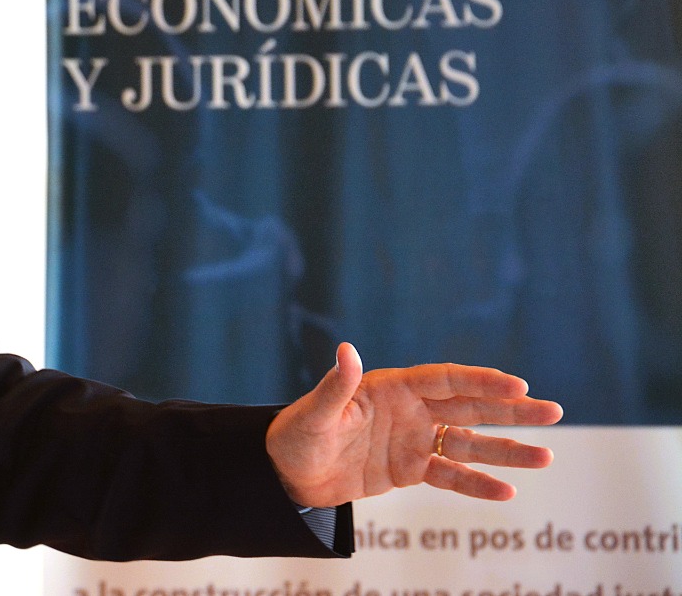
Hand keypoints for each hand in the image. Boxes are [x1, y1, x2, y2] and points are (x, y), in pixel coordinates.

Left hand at [266, 342, 562, 507]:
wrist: (288, 473)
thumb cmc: (296, 435)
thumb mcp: (315, 413)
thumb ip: (336, 386)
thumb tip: (346, 350)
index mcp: (391, 387)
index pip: (446, 379)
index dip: (482, 381)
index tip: (518, 386)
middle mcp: (410, 409)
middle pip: (469, 406)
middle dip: (511, 409)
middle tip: (554, 411)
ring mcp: (413, 439)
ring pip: (469, 442)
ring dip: (506, 448)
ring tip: (547, 456)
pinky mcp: (410, 469)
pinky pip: (450, 475)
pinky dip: (476, 484)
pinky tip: (507, 492)